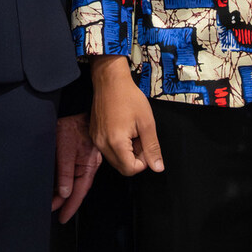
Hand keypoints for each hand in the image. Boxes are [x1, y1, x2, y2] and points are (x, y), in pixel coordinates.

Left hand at [52, 113, 102, 221]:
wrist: (75, 110)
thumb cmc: (73, 126)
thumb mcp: (65, 149)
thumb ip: (65, 172)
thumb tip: (65, 192)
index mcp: (88, 165)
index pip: (79, 191)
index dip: (71, 206)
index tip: (63, 217)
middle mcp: (87, 165)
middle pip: (76, 189)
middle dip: (65, 202)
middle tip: (53, 212)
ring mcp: (82, 161)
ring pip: (72, 182)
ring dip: (62, 193)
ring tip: (51, 202)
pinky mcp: (75, 156)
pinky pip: (69, 173)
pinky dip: (62, 181)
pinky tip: (54, 186)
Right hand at [88, 57, 163, 175]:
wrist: (110, 81)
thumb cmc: (129, 98)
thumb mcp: (147, 123)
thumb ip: (152, 148)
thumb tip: (158, 168)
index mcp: (115, 143)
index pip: (130, 169)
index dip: (143, 162)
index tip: (146, 145)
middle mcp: (102, 144)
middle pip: (122, 167)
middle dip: (135, 157)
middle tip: (140, 137)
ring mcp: (96, 140)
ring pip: (114, 159)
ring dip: (127, 152)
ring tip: (132, 132)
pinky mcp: (94, 134)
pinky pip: (107, 149)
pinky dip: (118, 145)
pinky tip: (123, 129)